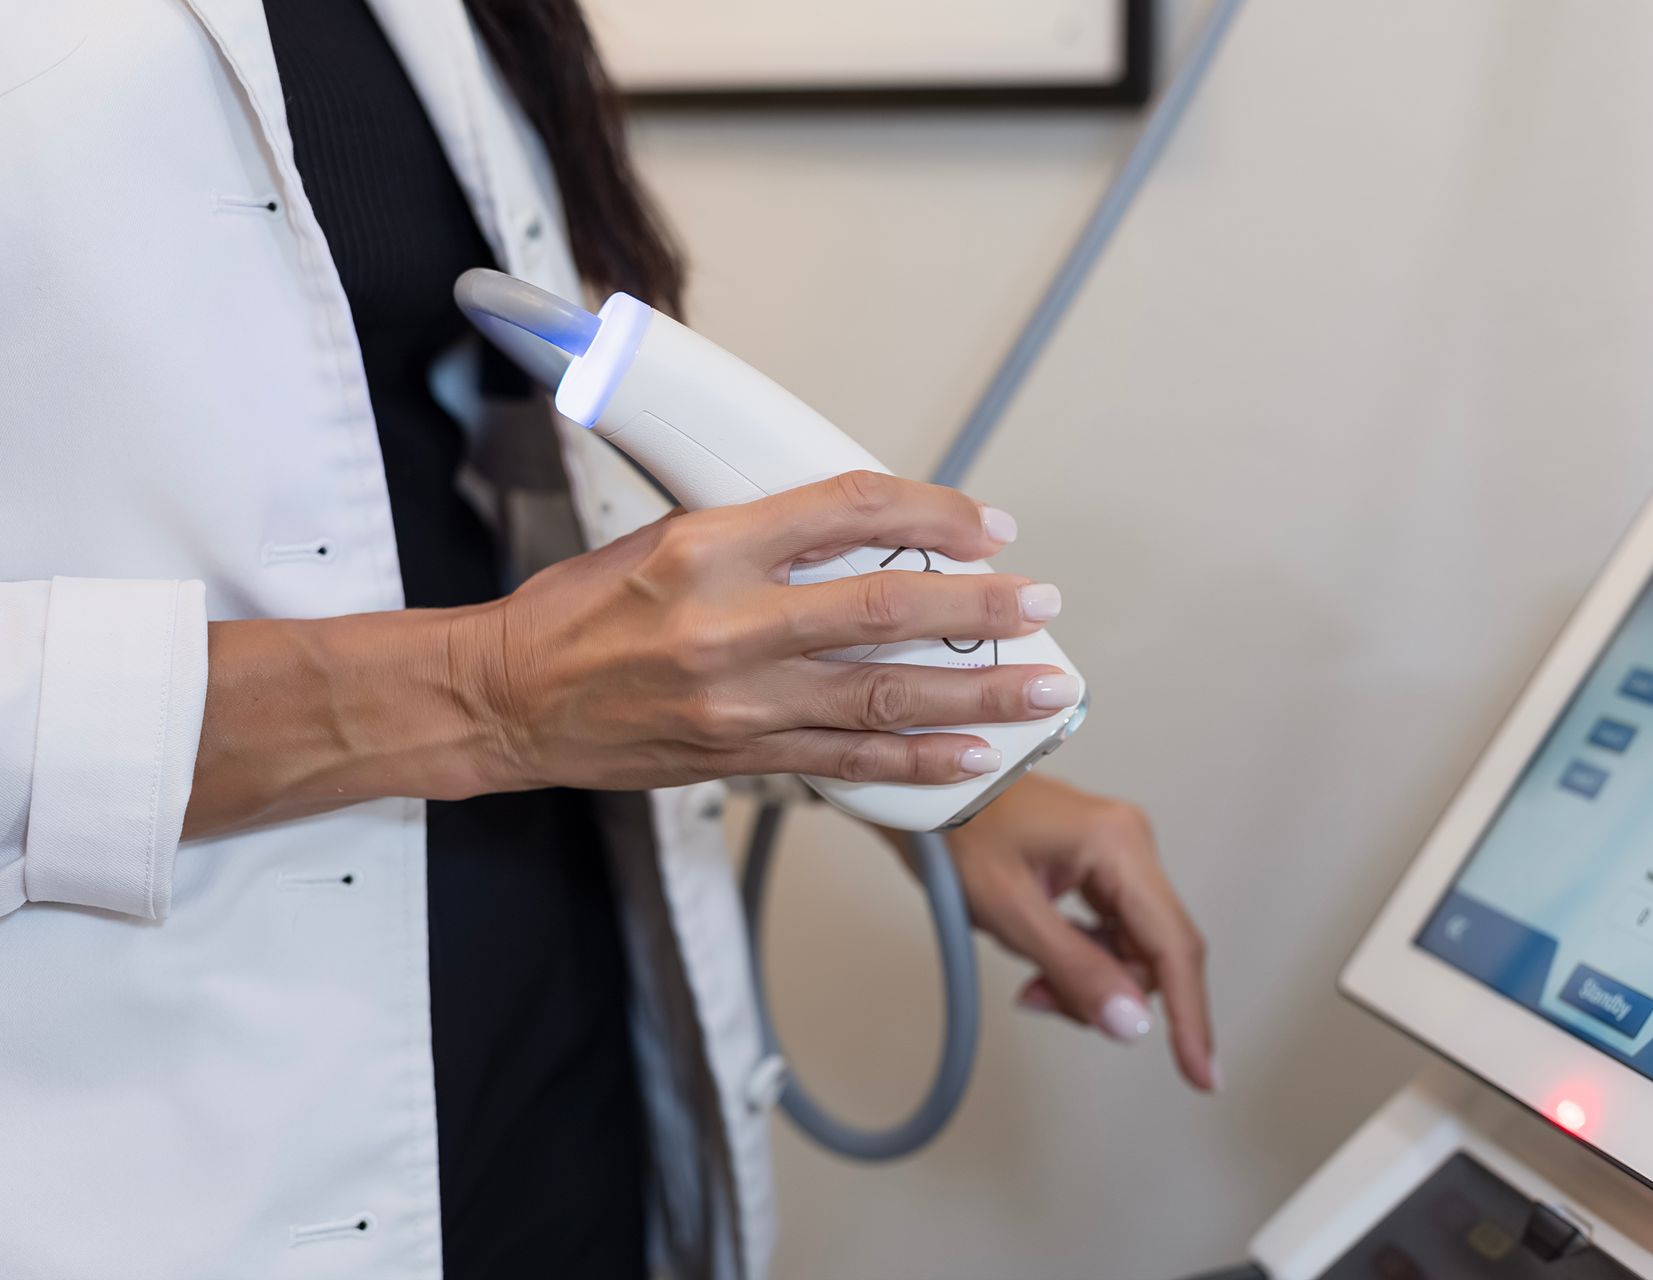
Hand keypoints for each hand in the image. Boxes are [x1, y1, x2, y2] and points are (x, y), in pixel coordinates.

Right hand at [457, 471, 1078, 792]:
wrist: (506, 700)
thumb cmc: (578, 610)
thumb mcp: (664, 536)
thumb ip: (765, 535)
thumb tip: (868, 532)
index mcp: (707, 546)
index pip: (848, 510)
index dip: (931, 514)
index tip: (986, 525)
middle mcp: (728, 623)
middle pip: (883, 611)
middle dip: (978, 609)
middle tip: (1041, 602)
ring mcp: (738, 701)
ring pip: (882, 697)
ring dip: (976, 693)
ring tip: (1044, 687)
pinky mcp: (739, 756)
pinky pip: (847, 762)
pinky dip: (917, 762)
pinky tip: (974, 755)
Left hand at [942, 773, 1215, 1091]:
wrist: (923, 792)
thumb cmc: (954, 833)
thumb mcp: (1009, 912)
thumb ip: (1074, 970)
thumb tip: (1132, 1025)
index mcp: (1119, 844)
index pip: (1173, 946)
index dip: (1190, 1016)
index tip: (1203, 1076)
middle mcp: (1131, 843)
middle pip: (1153, 951)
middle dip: (1109, 992)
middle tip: (1040, 999)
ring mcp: (1117, 852)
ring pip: (1131, 946)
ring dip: (1088, 978)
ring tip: (1032, 982)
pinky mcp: (1099, 863)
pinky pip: (1109, 929)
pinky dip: (1081, 958)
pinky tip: (1041, 962)